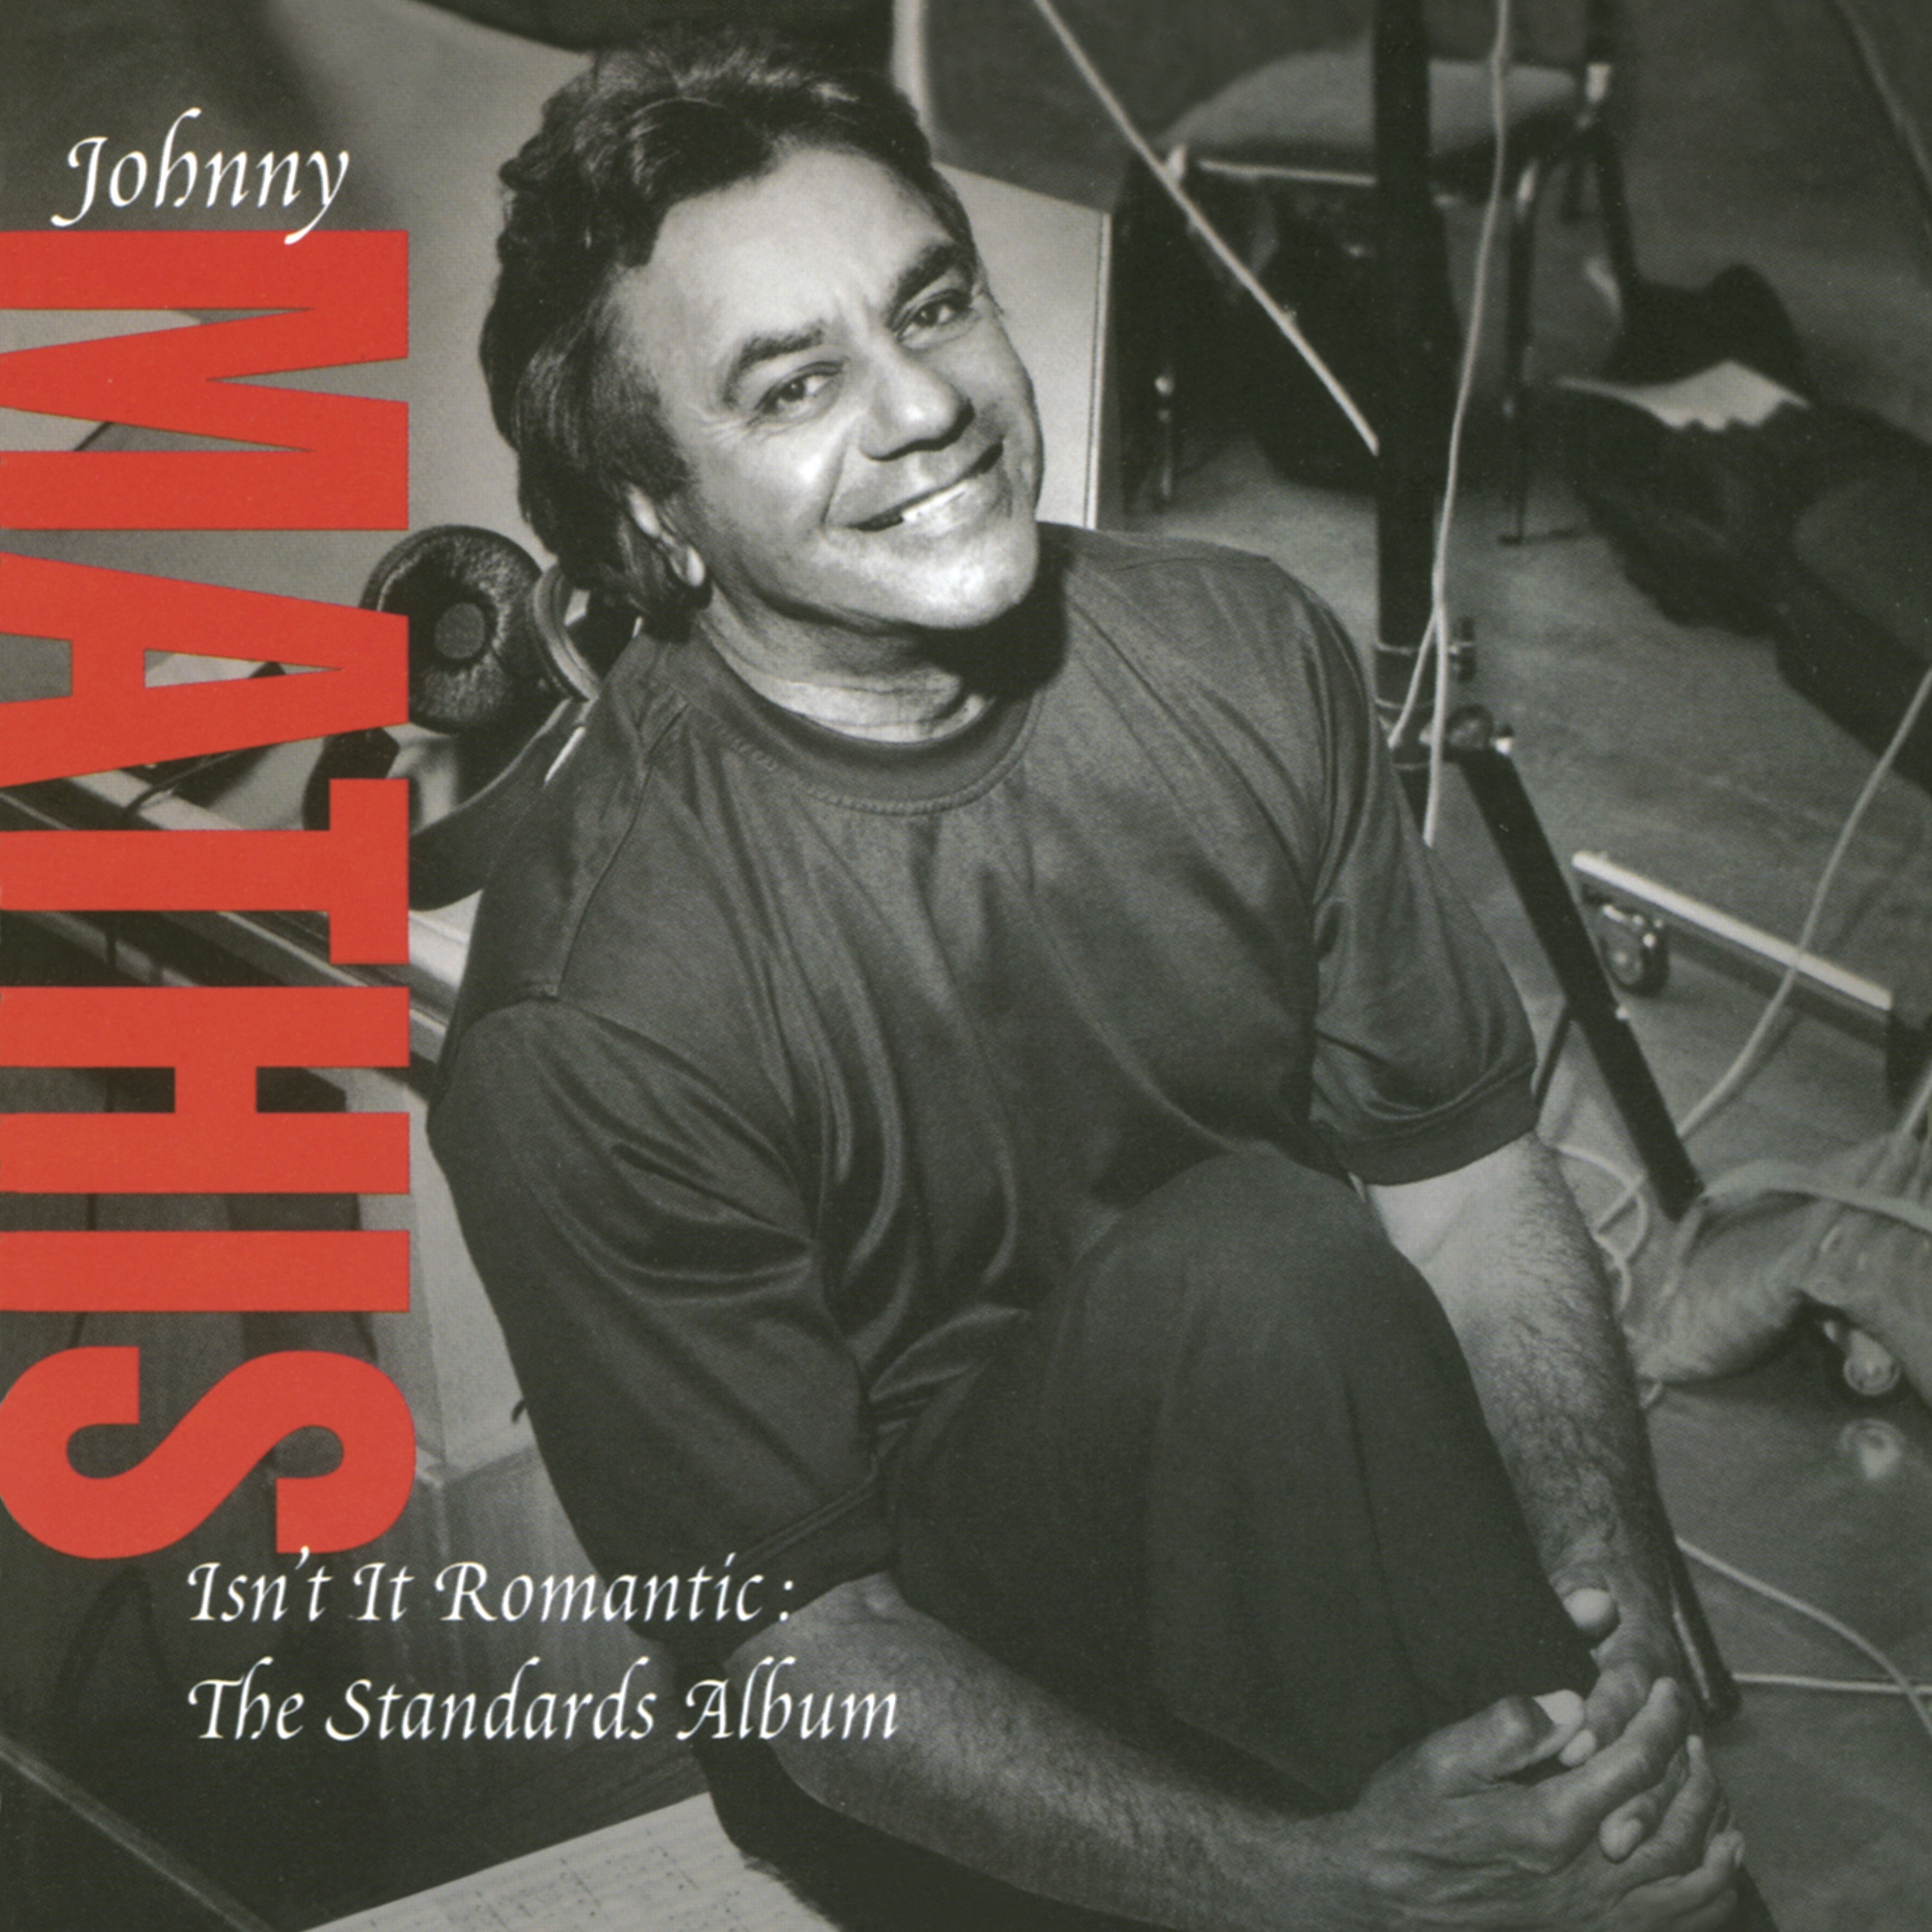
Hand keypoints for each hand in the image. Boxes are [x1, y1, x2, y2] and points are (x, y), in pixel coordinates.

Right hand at [1324, 1680, 1741, 1929]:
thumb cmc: (1410, 1816)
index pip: (1634, 1764)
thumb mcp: (1440, 1758)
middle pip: (1674, 1819)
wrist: (1387, 1891)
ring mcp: (1592, 1913)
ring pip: (1689, 1874)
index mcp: (1549, 1824)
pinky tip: (1719, 1855)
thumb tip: (1573, 1705)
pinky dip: (1712, 1886)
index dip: (1658, 1719)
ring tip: (1708, 1777)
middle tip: (1688, 1723)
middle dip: (1692, 1764)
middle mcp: (1583, 1876)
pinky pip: (1679, 1919)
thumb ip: (1508, 1728)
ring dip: (1711, 1821)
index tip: (1665, 1686)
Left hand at [1556, 1571, 1717, 1863]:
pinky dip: (1681, 1834)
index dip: (1604, 1721)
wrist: (1624, 1592)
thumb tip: (1593, 1602)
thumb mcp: (1584, 1577)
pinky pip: (1694, 1803)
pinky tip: (1655, 1868)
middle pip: (1660, 1750)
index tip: (1574, 1752)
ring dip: (1655, 1821)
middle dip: (1636, 1795)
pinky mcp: (1683, 1756)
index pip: (1627, 1689)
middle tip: (1608, 1835)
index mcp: (1644, 1651)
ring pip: (1680, 1784)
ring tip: (1620, 1853)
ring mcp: (1681, 1729)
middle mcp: (1671, 1696)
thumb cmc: (1593, 1589)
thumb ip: (1582, 1593)